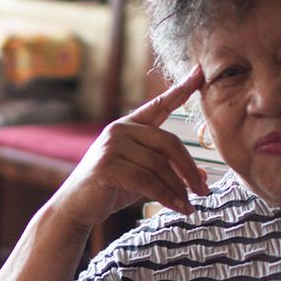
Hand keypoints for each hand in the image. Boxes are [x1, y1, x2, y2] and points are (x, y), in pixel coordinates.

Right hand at [54, 65, 207, 231]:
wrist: (76, 206)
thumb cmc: (112, 188)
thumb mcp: (145, 176)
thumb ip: (169, 170)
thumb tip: (204, 177)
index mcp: (130, 125)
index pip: (160, 104)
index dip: (181, 89)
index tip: (200, 72)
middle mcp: (120, 130)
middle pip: (168, 142)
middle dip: (189, 169)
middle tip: (203, 190)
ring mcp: (111, 146)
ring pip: (159, 165)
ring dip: (178, 189)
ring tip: (189, 206)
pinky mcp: (107, 166)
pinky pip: (147, 180)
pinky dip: (166, 196)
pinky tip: (177, 207)